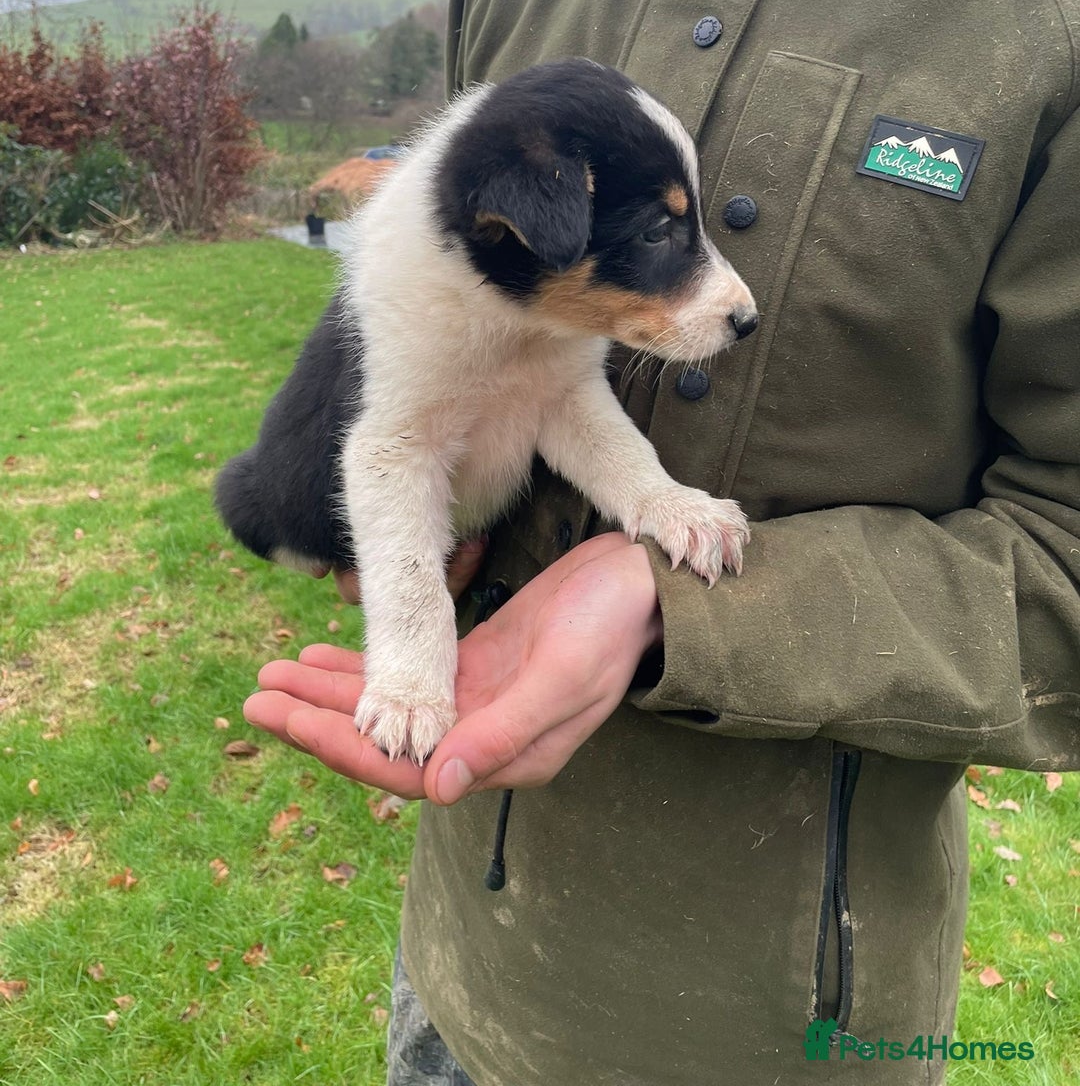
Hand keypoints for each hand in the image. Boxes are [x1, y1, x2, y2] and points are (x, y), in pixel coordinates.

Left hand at [243, 533, 660, 803]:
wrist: (648, 586)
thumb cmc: (615, 629)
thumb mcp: (562, 679)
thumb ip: (503, 733)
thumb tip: (434, 787)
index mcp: (502, 755)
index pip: (403, 766)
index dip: (339, 745)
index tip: (283, 717)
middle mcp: (481, 737)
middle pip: (383, 740)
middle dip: (317, 720)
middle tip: (254, 697)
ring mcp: (477, 699)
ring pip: (389, 708)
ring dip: (331, 695)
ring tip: (272, 677)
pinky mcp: (478, 663)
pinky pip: (409, 674)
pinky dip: (366, 667)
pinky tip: (324, 657)